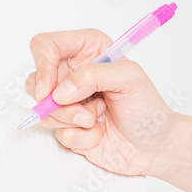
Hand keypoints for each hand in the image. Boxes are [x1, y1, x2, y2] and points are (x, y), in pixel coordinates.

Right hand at [25, 28, 182, 177]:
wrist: (154, 147)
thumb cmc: (149, 108)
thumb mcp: (130, 79)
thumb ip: (93, 75)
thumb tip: (60, 91)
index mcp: (88, 50)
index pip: (46, 45)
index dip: (43, 65)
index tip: (49, 89)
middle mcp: (74, 73)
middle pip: (36, 81)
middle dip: (58, 102)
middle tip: (86, 111)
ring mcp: (68, 101)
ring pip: (44, 110)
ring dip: (73, 120)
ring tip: (99, 119)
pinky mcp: (67, 127)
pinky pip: (57, 133)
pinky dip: (80, 138)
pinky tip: (99, 133)